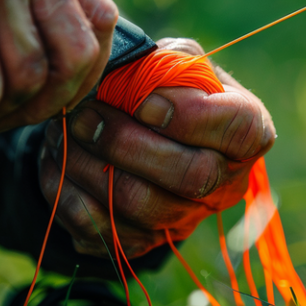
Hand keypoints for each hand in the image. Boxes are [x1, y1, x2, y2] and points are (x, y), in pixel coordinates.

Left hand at [39, 38, 275, 257]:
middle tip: (84, 114)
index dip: (189, 116)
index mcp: (247, 131)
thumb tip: (128, 74)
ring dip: (89, 166)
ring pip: (139, 206)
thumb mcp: (177, 63)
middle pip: (189, 176)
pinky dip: (69, 196)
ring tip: (63, 131)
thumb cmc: (168, 89)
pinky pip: (103, 232)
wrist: (150, 135)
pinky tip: (57, 161)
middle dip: (126, 142)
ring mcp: (185, 218)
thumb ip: (164, 63)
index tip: (143, 100)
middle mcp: (225, 183)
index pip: (239, 129)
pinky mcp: (144, 242)